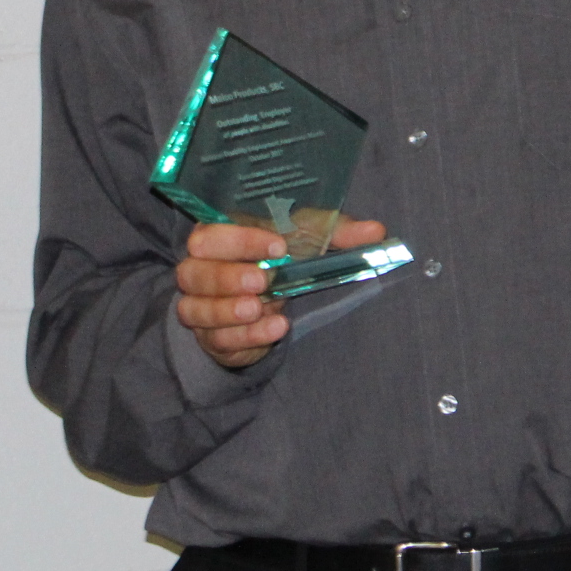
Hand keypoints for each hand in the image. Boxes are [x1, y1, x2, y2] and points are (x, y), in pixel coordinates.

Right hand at [175, 217, 385, 368]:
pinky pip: (218, 339)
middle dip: (227, 276)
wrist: (266, 299)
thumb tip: (377, 231)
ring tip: (259, 308)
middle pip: (193, 272)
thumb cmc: (280, 256)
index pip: (210, 234)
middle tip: (263, 280)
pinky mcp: (211, 337)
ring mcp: (199, 305)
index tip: (279, 246)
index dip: (240, 240)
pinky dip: (247, 336)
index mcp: (216, 235)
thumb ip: (339, 232)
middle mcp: (197, 270)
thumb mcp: (309, 238)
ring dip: (228, 310)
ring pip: (196, 309)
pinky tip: (275, 329)